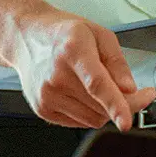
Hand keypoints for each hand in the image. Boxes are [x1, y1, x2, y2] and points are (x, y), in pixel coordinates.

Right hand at [5, 7, 154, 129]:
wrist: (26, 37)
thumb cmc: (63, 34)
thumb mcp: (99, 33)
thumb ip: (117, 62)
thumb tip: (129, 89)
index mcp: (73, 50)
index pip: (96, 84)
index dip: (115, 105)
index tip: (126, 121)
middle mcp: (56, 75)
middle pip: (100, 107)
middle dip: (122, 103)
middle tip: (128, 90)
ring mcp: (47, 95)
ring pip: (92, 119)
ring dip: (104, 109)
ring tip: (96, 86)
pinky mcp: (42, 109)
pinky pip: (79, 123)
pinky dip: (88, 112)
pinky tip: (81, 92)